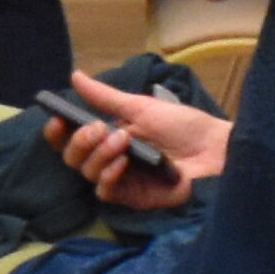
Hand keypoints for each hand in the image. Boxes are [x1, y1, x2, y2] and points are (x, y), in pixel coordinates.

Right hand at [46, 65, 227, 212]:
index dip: (58, 133)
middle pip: (74, 158)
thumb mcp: (141, 107)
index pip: (71, 140)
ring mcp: (122, 180)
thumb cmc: (184, 126)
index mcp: (108, 138)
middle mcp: (110, 160)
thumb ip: (105, 97)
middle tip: (100, 128)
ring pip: (88, 174)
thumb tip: (75, 76)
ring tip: (123, 140)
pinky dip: (108, 177)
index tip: (57, 120)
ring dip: (99, 155)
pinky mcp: (134, 197)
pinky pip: (106, 192)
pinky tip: (121, 163)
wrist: (217, 149)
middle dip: (81, 141)